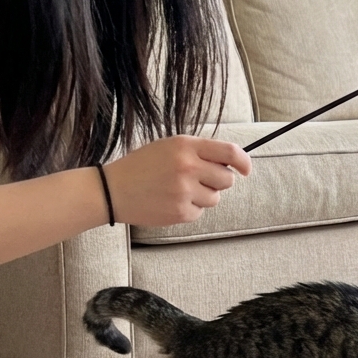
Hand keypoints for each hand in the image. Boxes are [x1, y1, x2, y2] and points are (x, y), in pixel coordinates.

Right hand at [102, 135, 250, 226]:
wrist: (112, 190)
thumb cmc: (143, 166)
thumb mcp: (170, 147)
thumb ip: (200, 151)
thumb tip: (233, 161)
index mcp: (186, 146)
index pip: (230, 152)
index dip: (244, 162)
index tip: (246, 169)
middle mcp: (188, 167)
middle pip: (227, 179)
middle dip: (218, 181)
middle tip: (198, 179)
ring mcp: (184, 191)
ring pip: (216, 197)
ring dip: (203, 196)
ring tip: (178, 190)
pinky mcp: (180, 211)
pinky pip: (200, 211)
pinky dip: (190, 208)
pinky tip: (170, 201)